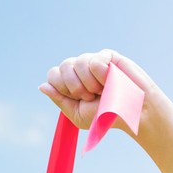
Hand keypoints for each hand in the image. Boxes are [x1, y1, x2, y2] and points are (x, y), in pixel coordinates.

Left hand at [39, 50, 153, 132]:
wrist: (131, 114)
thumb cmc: (106, 116)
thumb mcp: (78, 114)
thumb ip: (59, 99)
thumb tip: (42, 86)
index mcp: (71, 83)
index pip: (53, 74)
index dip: (61, 87)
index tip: (75, 98)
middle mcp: (80, 70)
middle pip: (63, 66)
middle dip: (74, 87)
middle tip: (89, 97)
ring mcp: (94, 61)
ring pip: (77, 62)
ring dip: (89, 83)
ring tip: (101, 91)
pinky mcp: (108, 56)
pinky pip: (94, 61)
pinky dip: (101, 76)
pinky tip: (111, 81)